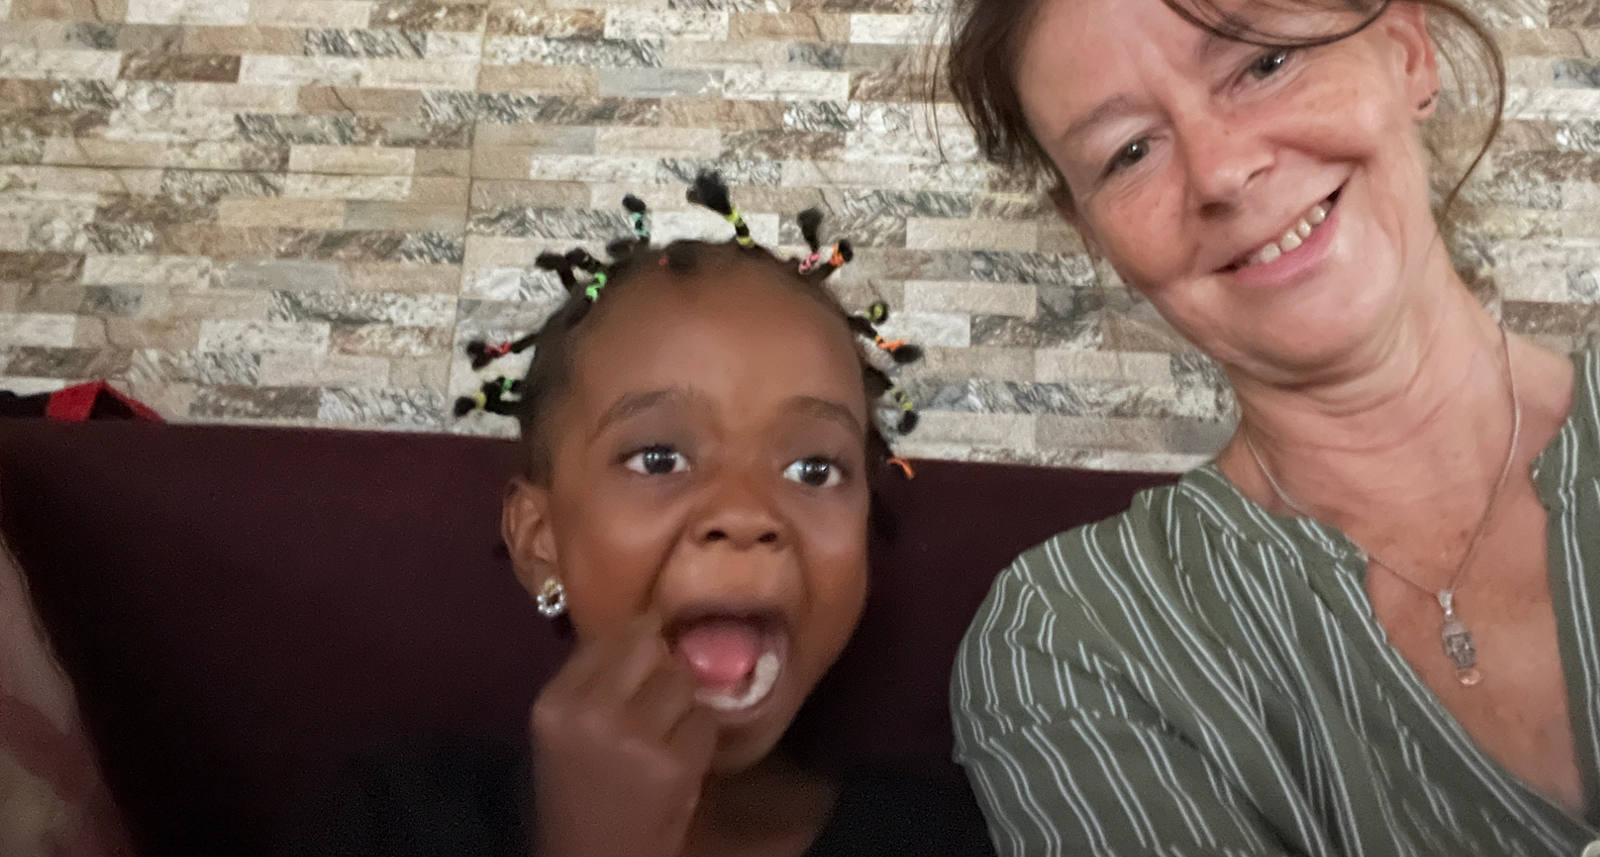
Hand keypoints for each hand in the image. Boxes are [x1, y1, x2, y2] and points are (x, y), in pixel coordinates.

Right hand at [530, 615, 717, 856]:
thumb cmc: (581, 794)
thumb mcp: (566, 730)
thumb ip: (595, 679)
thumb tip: (648, 625)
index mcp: (555, 701)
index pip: (610, 636)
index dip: (638, 641)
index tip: (647, 659)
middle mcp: (591, 711)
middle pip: (651, 647)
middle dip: (664, 668)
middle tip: (658, 700)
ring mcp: (634, 736)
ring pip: (683, 682)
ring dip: (685, 705)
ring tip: (666, 735)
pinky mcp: (674, 763)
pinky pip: (705, 721)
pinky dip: (700, 738)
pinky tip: (679, 761)